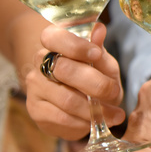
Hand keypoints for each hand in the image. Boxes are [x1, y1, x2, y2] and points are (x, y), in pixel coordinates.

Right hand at [25, 22, 124, 139]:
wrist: (76, 101)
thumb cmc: (93, 74)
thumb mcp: (102, 62)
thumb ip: (99, 49)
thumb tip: (99, 29)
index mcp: (54, 41)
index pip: (54, 37)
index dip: (75, 46)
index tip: (97, 54)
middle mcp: (39, 61)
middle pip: (64, 70)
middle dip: (96, 84)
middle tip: (115, 92)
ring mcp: (35, 86)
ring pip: (66, 99)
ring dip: (95, 110)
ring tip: (115, 114)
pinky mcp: (36, 110)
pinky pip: (63, 118)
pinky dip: (84, 122)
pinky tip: (97, 121)